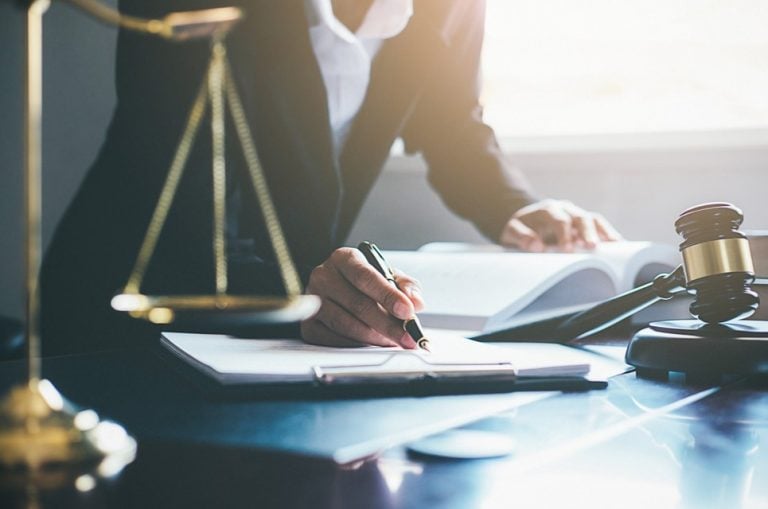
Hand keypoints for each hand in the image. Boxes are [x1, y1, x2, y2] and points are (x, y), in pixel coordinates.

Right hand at [301, 247, 424, 347]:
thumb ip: (405, 286)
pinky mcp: (308, 325)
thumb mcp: (387, 275)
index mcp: (344, 258)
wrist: (334, 289)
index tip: (408, 311)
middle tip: (408, 337)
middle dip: (388, 324)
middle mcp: (323, 276)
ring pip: (346, 324)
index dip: (388, 296)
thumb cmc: (362, 282)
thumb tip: (416, 302)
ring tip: (393, 342)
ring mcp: (312, 301)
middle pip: (357, 304)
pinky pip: (334, 340)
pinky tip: (372, 345)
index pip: (365, 277)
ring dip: (374, 337)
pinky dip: (357, 345)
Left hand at [500, 199, 621, 251]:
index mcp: (548, 209)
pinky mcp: (584, 225)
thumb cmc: (518, 229)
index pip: (559, 219)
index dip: (564, 234)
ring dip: (603, 233)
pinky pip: (599, 227)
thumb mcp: (510, 232)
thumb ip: (520, 236)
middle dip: (587, 232)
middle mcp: (566, 209)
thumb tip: (536, 246)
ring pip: (594, 220)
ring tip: (614, 247)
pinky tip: (618, 247)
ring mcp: (577, 216)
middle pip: (581, 217)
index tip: (566, 250)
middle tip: (591, 247)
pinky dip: (608, 236)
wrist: (524, 222)